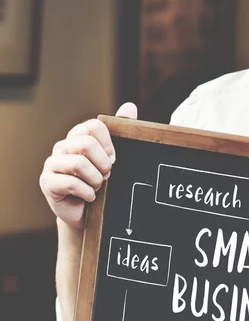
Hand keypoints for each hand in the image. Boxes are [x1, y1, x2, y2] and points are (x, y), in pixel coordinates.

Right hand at [40, 103, 137, 230]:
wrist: (86, 214)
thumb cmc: (100, 184)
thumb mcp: (112, 158)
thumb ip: (120, 130)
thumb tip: (130, 106)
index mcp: (78, 137)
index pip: (95, 126)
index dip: (109, 146)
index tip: (112, 160)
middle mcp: (62, 147)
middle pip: (86, 144)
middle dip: (103, 164)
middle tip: (106, 176)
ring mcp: (52, 164)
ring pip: (79, 164)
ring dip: (96, 180)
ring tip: (97, 187)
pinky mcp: (47, 183)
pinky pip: (72, 184)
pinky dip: (88, 194)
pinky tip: (90, 197)